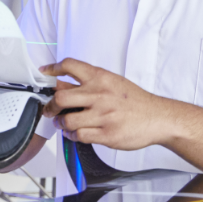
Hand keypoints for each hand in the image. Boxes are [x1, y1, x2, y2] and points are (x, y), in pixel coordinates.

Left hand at [39, 59, 172, 150]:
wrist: (157, 117)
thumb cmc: (135, 101)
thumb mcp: (114, 83)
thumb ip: (91, 83)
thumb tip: (63, 84)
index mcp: (102, 78)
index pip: (70, 66)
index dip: (53, 69)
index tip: (45, 72)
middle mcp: (100, 94)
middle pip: (61, 96)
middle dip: (51, 105)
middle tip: (51, 109)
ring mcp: (103, 115)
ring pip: (67, 120)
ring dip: (62, 123)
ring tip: (65, 123)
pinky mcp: (106, 133)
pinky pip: (79, 135)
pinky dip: (73, 136)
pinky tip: (77, 133)